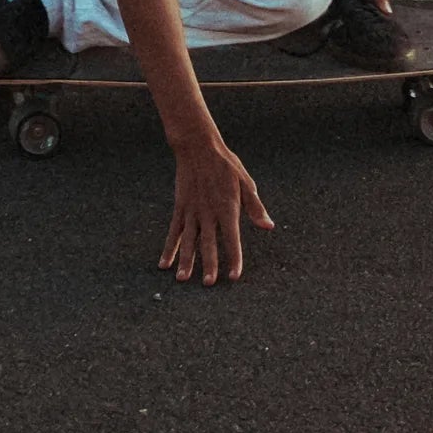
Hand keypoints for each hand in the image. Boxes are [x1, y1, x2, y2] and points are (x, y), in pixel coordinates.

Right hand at [159, 134, 274, 284]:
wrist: (198, 147)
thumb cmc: (226, 165)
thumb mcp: (246, 182)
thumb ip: (255, 207)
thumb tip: (269, 226)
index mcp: (227, 207)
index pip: (232, 238)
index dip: (234, 258)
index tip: (234, 276)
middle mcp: (208, 212)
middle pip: (208, 243)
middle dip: (208, 265)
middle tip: (208, 284)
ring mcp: (192, 211)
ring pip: (188, 241)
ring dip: (186, 260)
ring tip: (183, 280)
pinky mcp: (180, 207)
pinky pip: (174, 231)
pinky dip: (169, 248)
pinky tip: (164, 263)